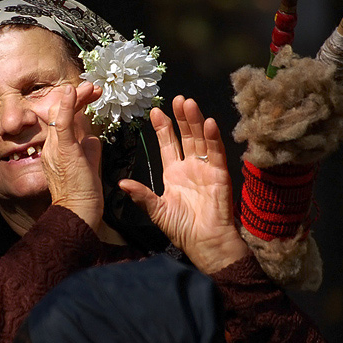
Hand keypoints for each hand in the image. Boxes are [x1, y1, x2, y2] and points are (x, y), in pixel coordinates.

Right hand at [41, 81, 103, 230]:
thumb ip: (89, 148)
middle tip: (93, 88)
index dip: (75, 105)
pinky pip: (62, 123)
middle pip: (59, 113)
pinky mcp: (64, 151)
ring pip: (60, 114)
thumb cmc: (84, 194)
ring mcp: (55, 148)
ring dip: (77, 97)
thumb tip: (93, 137)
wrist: (78, 212)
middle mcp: (50, 147)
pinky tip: (72, 91)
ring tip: (92, 87)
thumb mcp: (87, 164)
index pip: (61, 120)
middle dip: (77, 97)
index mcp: (55, 150)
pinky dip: (67, 105)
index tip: (90, 96)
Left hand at [119, 96, 248, 273]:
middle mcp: (190, 167)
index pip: (168, 144)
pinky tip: (209, 123)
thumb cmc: (182, 229)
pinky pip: (216, 153)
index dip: (163, 127)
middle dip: (181, 117)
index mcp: (174, 173)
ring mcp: (206, 169)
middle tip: (176, 99)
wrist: (204, 243)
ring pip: (201, 139)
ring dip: (195, 121)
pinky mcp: (220, 175)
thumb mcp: (157, 209)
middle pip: (186, 136)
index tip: (154, 111)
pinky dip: (213, 138)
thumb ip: (141, 195)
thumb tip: (121, 183)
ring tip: (188, 103)